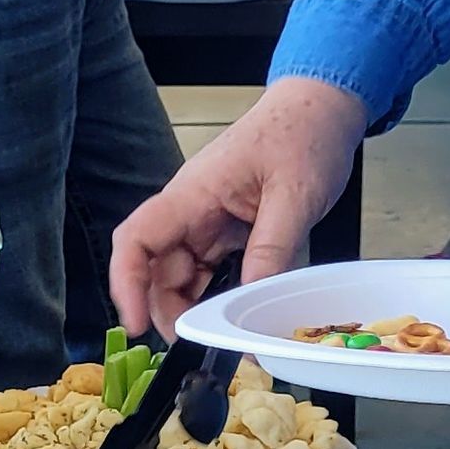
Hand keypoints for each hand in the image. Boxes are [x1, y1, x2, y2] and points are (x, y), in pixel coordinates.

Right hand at [110, 77, 366, 340]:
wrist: (323, 107)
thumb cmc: (303, 133)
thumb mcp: (294, 195)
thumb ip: (272, 249)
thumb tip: (249, 301)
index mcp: (193, 194)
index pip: (136, 240)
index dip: (126, 284)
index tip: (136, 324)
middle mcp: (191, 210)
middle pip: (157, 269)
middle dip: (168, 308)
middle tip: (199, 341)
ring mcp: (208, 221)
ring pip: (184, 275)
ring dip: (196, 306)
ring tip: (225, 331)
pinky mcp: (228, 230)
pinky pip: (213, 271)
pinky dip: (220, 295)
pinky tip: (239, 310)